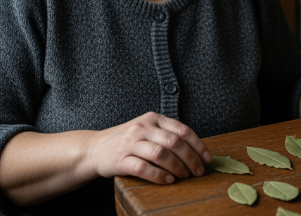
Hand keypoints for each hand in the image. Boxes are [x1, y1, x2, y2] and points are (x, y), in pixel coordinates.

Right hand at [85, 112, 211, 183]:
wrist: (93, 148)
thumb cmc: (126, 141)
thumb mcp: (146, 129)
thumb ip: (166, 134)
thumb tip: (196, 150)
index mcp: (153, 119)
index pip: (182, 130)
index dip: (198, 145)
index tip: (207, 158)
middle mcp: (142, 128)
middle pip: (174, 143)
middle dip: (191, 159)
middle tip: (198, 171)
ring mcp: (130, 143)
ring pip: (160, 154)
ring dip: (177, 167)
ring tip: (184, 176)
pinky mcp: (120, 159)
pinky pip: (143, 168)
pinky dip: (159, 175)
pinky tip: (168, 180)